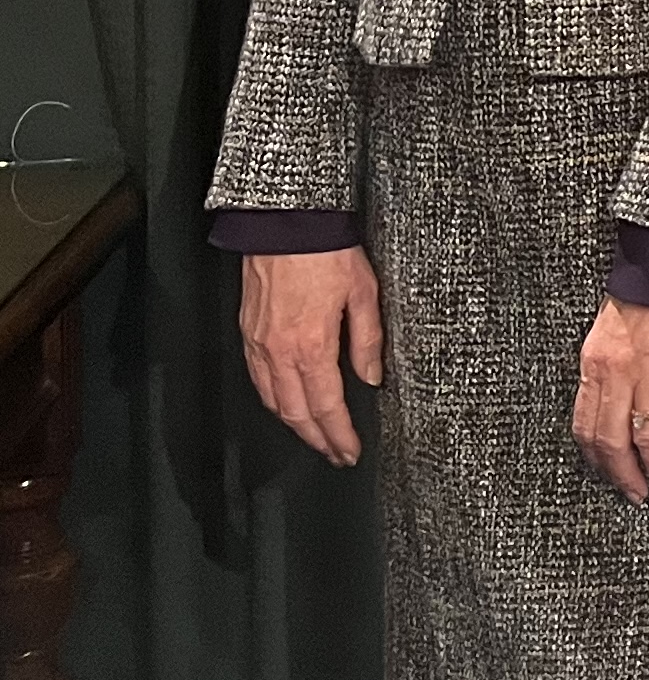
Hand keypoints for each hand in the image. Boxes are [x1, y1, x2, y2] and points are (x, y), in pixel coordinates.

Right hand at [240, 247, 383, 466]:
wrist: (284, 224)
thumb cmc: (328, 252)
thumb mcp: (364, 292)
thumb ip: (367, 341)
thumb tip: (370, 379)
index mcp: (312, 346)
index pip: (326, 406)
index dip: (339, 435)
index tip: (351, 452)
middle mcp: (279, 353)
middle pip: (296, 413)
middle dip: (317, 440)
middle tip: (336, 454)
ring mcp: (259, 345)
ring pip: (273, 401)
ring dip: (294, 425)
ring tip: (316, 438)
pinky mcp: (248, 334)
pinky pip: (258, 381)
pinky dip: (273, 402)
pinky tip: (286, 405)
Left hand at [572, 297, 648, 501]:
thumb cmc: (645, 291)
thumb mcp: (608, 331)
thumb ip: (606, 368)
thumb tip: (610, 405)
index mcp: (594, 364)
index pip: (586, 426)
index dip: (596, 460)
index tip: (608, 477)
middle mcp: (618, 373)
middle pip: (613, 442)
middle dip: (625, 476)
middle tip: (638, 495)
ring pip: (648, 436)